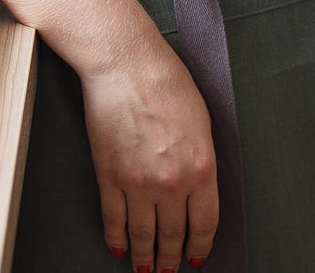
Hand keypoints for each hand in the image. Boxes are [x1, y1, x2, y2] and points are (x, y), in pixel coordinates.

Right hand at [80, 40, 218, 270]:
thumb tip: (198, 187)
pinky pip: (113, 220)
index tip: (196, 257)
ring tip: (146, 269)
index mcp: (201, 167)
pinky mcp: (109, 177)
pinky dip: (117, 240)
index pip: (205, 223)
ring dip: (145, 258)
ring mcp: (138, 183)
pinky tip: (120, 248)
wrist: (127, 64)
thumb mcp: (201, 120)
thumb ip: (201, 158)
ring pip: (143, 235)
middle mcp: (172, 183)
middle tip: (169, 271)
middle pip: (173, 235)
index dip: (200, 246)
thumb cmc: (167, 81)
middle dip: (171, 258)